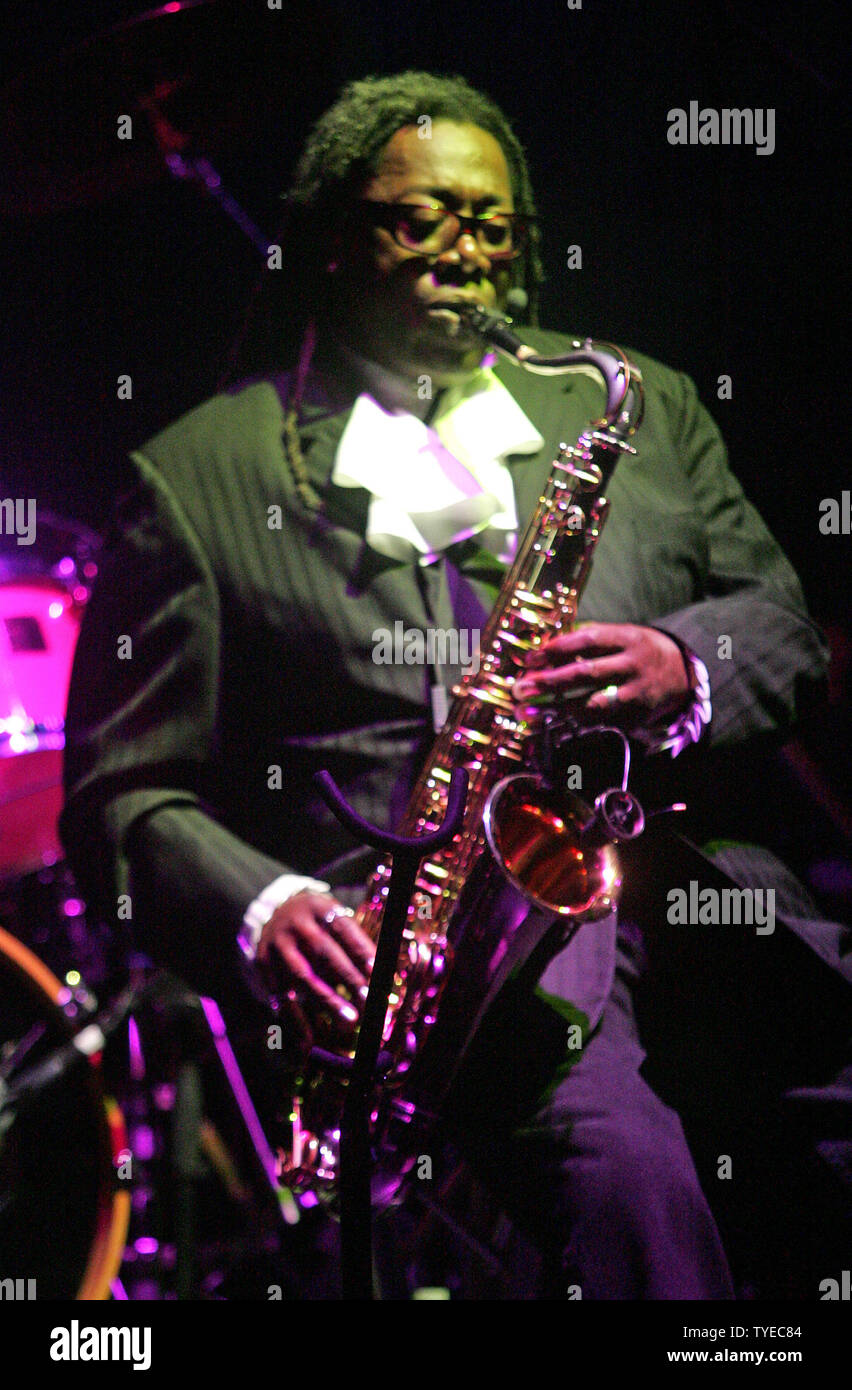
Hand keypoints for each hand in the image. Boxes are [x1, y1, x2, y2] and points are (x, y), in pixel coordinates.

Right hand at [256, 891, 374, 1039]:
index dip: (361, 950)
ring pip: (301, 975)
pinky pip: (280, 994)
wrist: (276, 913)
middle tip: (366, 1001)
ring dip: (326, 1000)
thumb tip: (381, 979)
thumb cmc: (319, 924)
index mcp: (321, 909)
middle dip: (347, 978)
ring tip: (348, 1021)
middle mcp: (297, 924)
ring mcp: (278, 944)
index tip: (376, 972)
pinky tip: (309, 1038)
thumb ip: (356, 945)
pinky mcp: (263, 964)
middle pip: (324, 951)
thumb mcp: (335, 920)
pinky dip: (295, 1018)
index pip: (344, 929)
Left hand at [513, 622, 690, 728]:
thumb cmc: (638, 650)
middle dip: (551, 682)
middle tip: (520, 687)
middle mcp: (633, 665)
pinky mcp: (634, 717)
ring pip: (591, 704)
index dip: (558, 648)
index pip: (588, 640)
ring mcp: (635, 694)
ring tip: (526, 712)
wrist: (682, 674)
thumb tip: (545, 646)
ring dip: (555, 710)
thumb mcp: (621, 635)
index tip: (531, 657)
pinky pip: (598, 722)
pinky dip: (570, 724)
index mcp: (628, 638)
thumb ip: (589, 638)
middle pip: (588, 674)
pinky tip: (546, 726)